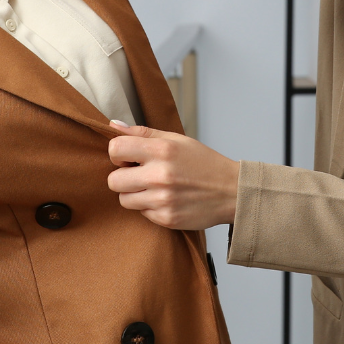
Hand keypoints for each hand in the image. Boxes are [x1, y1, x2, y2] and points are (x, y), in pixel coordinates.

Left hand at [107, 121, 238, 229]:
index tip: (129, 157)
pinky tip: (166, 199)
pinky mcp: (166, 218)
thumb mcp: (177, 140)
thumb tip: (113, 125)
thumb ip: (143, 133)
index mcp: (162, 150)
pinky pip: (141, 213)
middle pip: (113, 180)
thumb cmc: (203, 162)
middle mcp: (160, 175)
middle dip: (123, 177)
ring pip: (124, 200)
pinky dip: (149, 206)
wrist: (231, 191)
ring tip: (153, 188)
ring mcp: (163, 199)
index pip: (115, 149)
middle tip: (139, 175)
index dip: (117, 153)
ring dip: (134, 194)